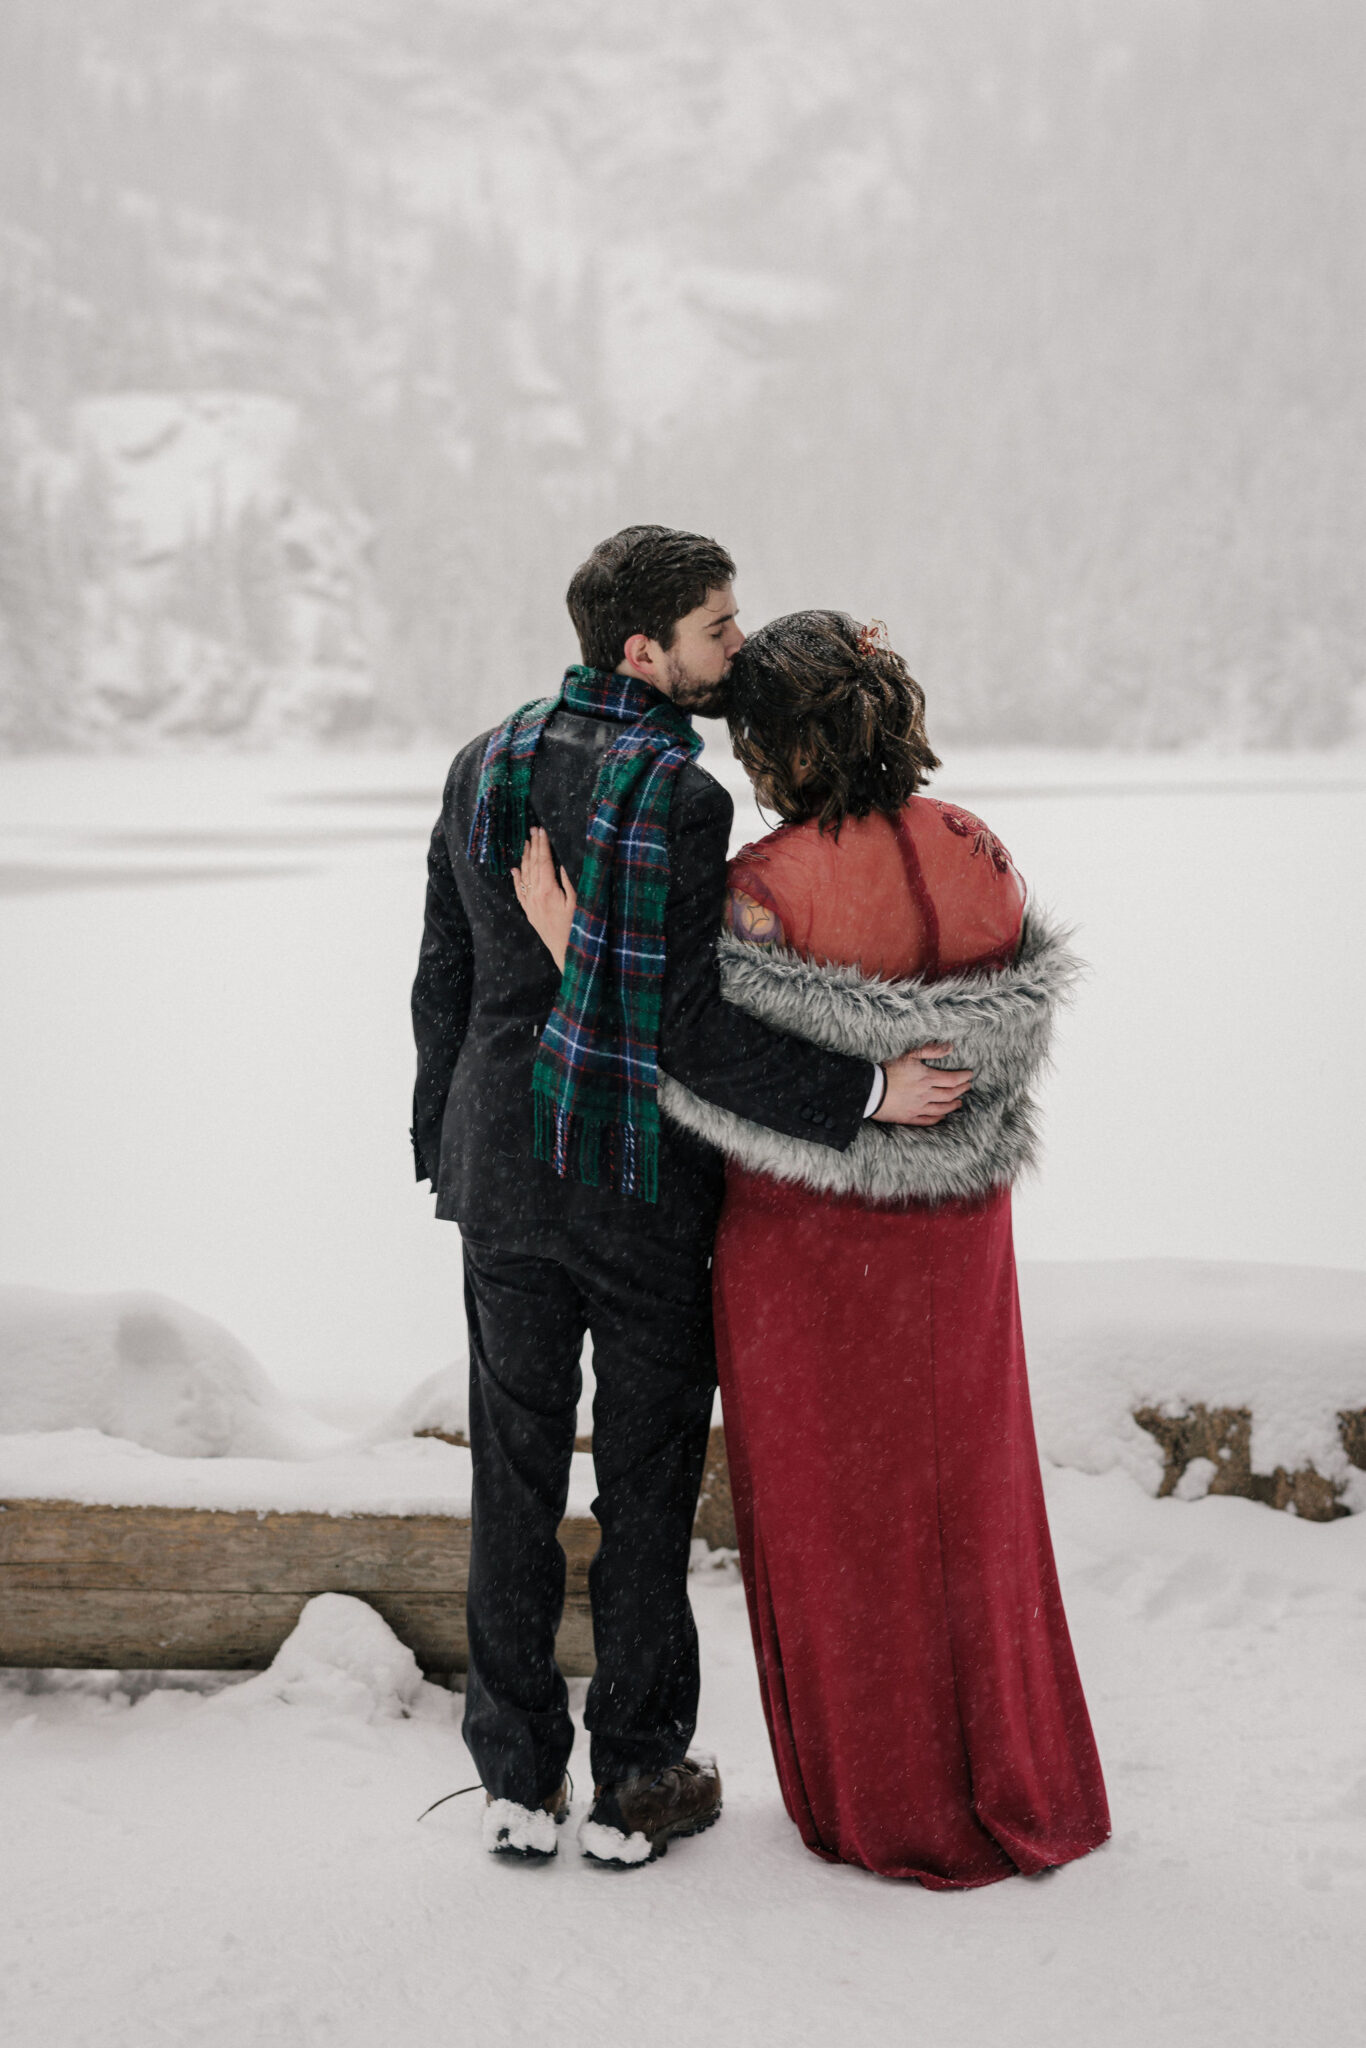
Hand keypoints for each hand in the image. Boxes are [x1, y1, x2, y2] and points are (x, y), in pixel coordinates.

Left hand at [511, 826, 576, 970]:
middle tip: (533, 829)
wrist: (567, 952)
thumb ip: (569, 882)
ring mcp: (531, 904)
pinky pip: (520, 892)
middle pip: (533, 865)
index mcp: (548, 890)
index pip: (544, 862)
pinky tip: (515, 870)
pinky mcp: (530, 912)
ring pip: (525, 876)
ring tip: (526, 843)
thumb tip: (561, 863)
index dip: (543, 845)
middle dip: (534, 846)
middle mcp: (535, 895)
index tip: (542, 831)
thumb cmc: (577, 928)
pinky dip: (517, 879)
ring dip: (525, 858)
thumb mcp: (578, 903)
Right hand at [872, 1044, 972, 1125]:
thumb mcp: (909, 1054)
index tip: (970, 1075)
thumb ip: (930, 1050)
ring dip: (953, 1105)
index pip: (952, 1079)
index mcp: (927, 1078)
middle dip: (961, 1090)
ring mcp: (918, 1108)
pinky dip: (938, 1118)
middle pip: (949, 1094)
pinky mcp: (909, 1117)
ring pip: (941, 1109)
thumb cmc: (888, 1069)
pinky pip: (928, 1120)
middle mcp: (926, 1094)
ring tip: (959, 1102)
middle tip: (967, 1087)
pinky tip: (942, 1116)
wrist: (869, 1089)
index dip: (964, 1077)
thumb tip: (950, 1047)